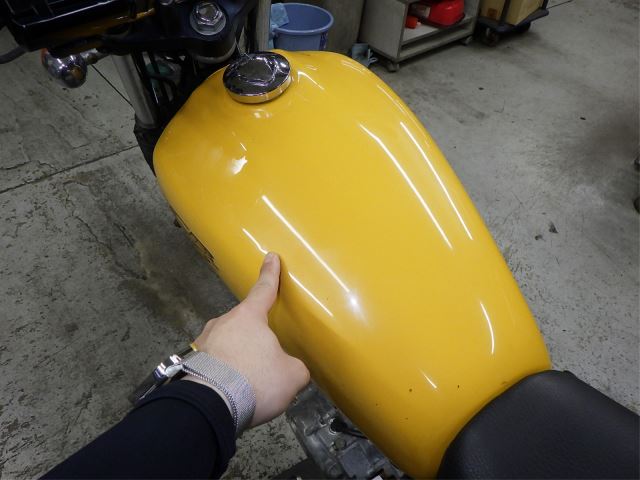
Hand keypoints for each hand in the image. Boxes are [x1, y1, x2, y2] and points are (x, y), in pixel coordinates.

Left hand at [190, 252, 309, 426]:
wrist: (209, 406)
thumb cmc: (255, 381)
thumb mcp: (291, 376)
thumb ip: (295, 368)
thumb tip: (290, 370)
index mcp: (249, 317)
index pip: (264, 290)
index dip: (270, 274)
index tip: (271, 257)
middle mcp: (223, 323)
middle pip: (244, 324)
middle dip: (255, 340)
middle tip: (265, 364)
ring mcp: (203, 342)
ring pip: (227, 345)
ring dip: (237, 360)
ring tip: (246, 386)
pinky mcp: (190, 363)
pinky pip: (214, 364)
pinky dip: (223, 374)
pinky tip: (230, 394)